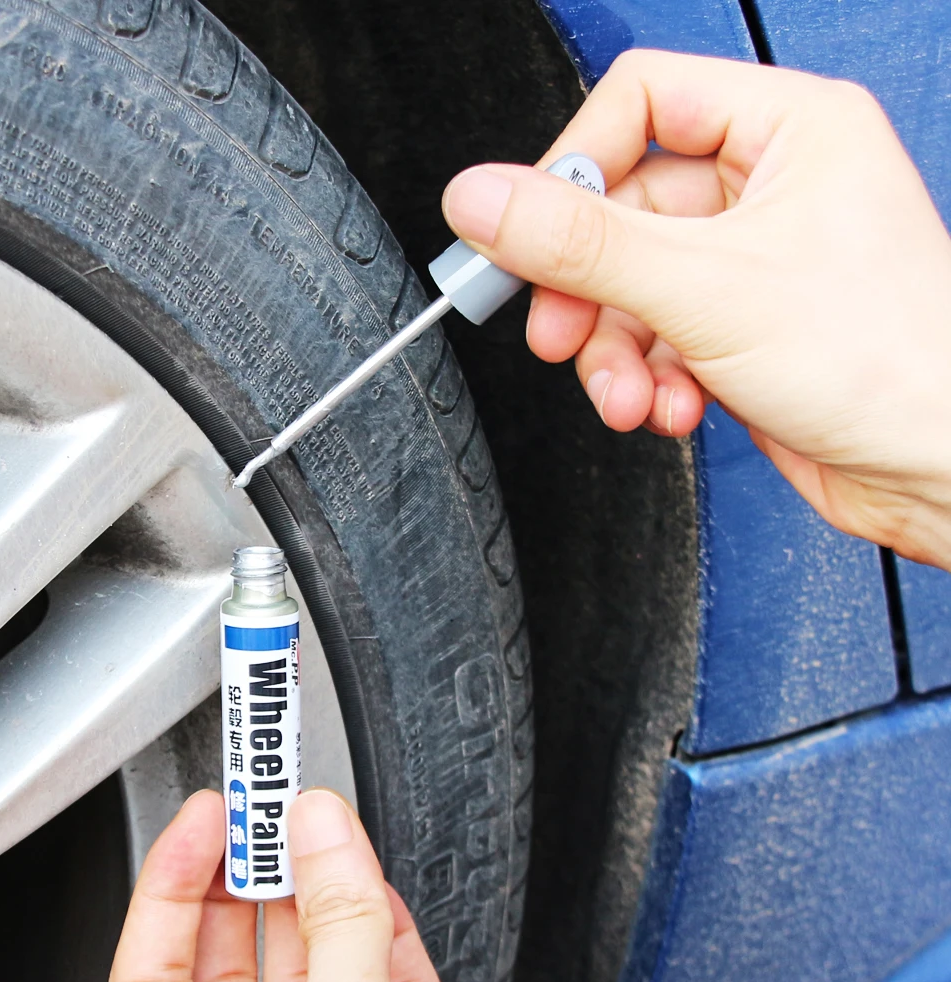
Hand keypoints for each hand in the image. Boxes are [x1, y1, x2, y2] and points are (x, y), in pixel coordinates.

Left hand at [109, 788, 443, 981]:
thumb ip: (338, 923)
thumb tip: (321, 825)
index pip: (153, 961)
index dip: (174, 875)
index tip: (209, 809)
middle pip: (238, 946)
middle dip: (261, 864)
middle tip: (273, 802)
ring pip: (312, 954)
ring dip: (326, 882)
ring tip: (328, 824)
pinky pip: (374, 974)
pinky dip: (381, 925)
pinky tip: (379, 883)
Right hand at [441, 50, 950, 569]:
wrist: (942, 470)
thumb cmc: (893, 362)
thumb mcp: (705, 287)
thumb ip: (580, 241)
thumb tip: (484, 200)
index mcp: (787, 131)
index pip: (640, 103)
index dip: (574, 164)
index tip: (528, 229)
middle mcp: (769, 190)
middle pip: (622, 211)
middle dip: (587, 289)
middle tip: (559, 332)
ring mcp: (753, 266)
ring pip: (633, 287)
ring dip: (615, 351)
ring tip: (627, 394)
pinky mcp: (741, 332)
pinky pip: (659, 338)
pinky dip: (648, 379)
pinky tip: (667, 407)